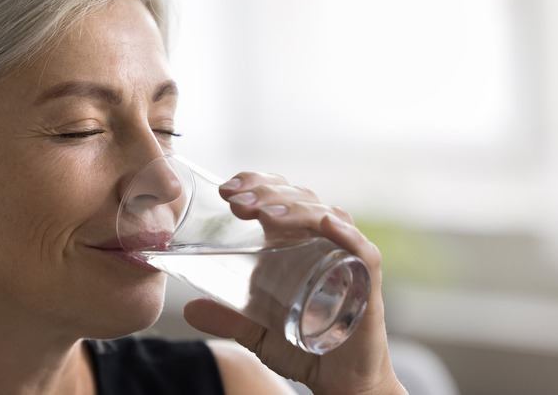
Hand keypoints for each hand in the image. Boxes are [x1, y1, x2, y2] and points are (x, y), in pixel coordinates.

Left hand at [182, 172, 406, 394]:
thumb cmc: (305, 345)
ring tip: (264, 215)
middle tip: (237, 201)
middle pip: (301, 200)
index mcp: (298, 242)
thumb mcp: (257, 331)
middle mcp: (324, 242)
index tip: (226, 190)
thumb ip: (228, 317)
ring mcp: (347, 259)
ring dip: (295, 209)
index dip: (256, 184)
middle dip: (267, 193)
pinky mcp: (367, 284)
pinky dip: (346, 235)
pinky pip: (362, 251)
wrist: (341, 383)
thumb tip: (189, 310)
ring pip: (327, 216)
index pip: (281, 196)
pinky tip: (326, 224)